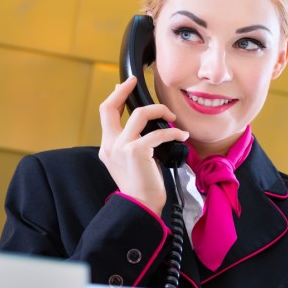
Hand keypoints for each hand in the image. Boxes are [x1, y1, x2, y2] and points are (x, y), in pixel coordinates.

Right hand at [98, 75, 188, 214]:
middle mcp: (110, 145)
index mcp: (107, 147)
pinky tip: (182, 137)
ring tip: (173, 119)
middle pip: (110, 108)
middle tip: (135, 81)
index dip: (115, 96)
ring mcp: (122, 147)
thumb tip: (145, 125)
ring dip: (159, 111)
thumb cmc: (141, 187)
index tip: (124, 85)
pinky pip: (158, 132)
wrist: (142, 206)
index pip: (105, 114)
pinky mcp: (137, 152)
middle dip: (123, 90)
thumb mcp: (130, 162)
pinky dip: (174, 133)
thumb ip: (132, 143)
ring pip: (139, 114)